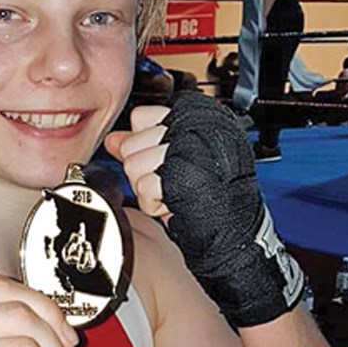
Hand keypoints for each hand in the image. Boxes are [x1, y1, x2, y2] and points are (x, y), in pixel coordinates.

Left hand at [105, 93, 303, 327]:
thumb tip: (112, 139)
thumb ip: (141, 144)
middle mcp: (196, 128)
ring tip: (173, 192)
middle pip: (132, 143)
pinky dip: (153, 204)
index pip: (141, 116)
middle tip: (170, 180)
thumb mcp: (172, 161)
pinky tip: (174, 204)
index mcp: (198, 117)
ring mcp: (189, 150)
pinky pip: (144, 187)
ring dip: (147, 188)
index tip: (162, 160)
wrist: (235, 230)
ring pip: (133, 165)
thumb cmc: (209, 196)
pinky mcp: (183, 176)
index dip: (144, 143)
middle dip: (143, 169)